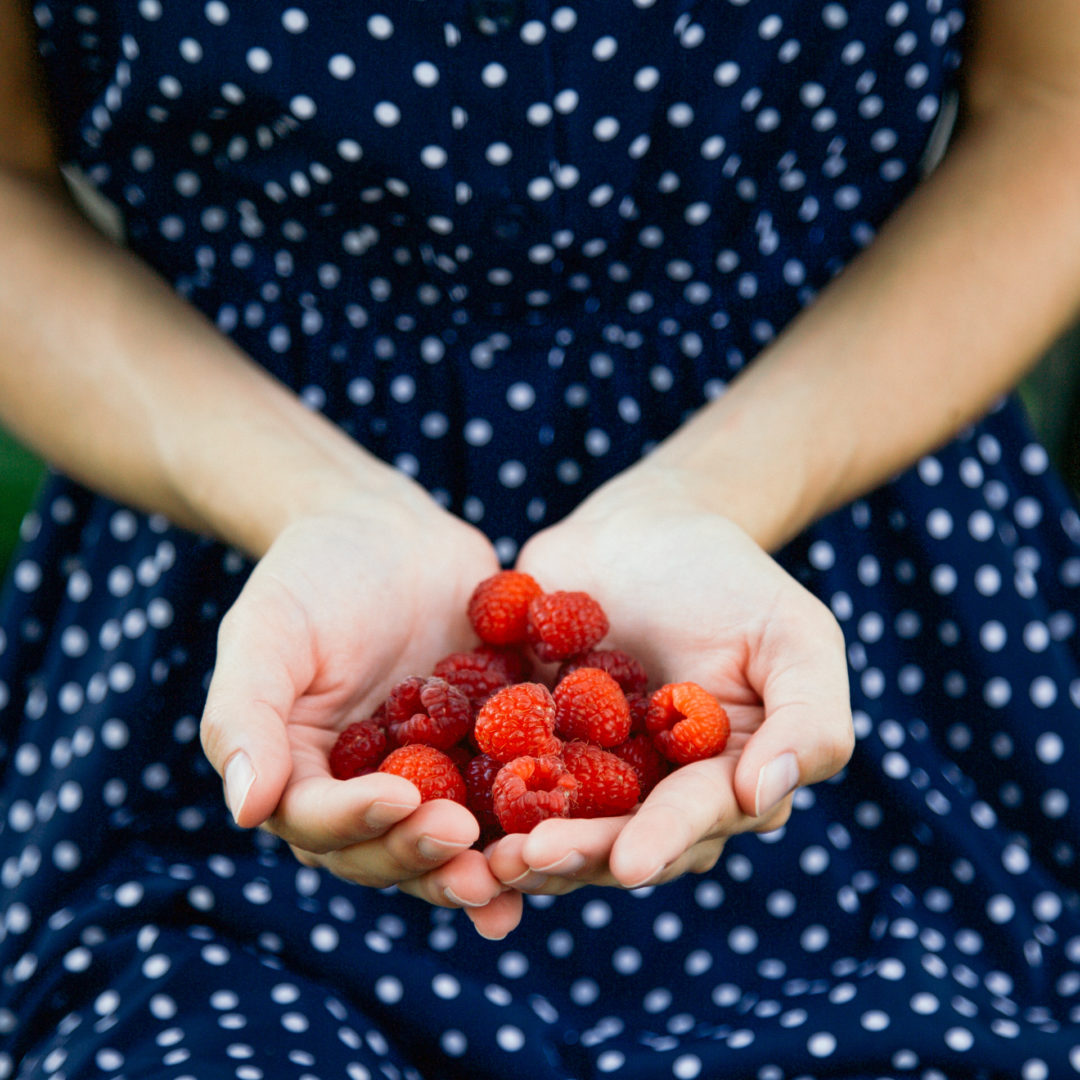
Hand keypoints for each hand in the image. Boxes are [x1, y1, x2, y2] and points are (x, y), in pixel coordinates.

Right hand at [199, 488, 523, 937]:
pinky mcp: (486, 754)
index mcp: (302, 776)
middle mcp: (365, 791)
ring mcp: (430, 777)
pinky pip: (508, 794)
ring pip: (451, 840)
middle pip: (388, 850)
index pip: (320, 822)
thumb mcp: (265, 633)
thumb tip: (246, 809)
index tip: (402, 800)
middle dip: (427, 857)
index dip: (358, 821)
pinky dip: (533, 820)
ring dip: (482, 865)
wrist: (389, 531)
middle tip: (470, 850)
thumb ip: (245, 716)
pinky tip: (570, 836)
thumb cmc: (311, 574)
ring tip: (520, 871)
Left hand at [486, 466, 853, 896]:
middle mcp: (647, 793)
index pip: (693, 820)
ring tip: (482, 853)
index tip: (628, 862)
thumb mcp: (797, 638)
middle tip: (528, 861)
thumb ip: (807, 720)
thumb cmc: (733, 580)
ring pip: (551, 821)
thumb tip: (761, 797)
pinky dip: (470, 790)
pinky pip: (495, 770)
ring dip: (517, 843)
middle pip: (613, 838)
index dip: (663, 841)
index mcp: (715, 783)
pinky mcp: (522, 737)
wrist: (644, 526)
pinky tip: (438, 799)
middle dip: (575, 854)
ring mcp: (580, 770)